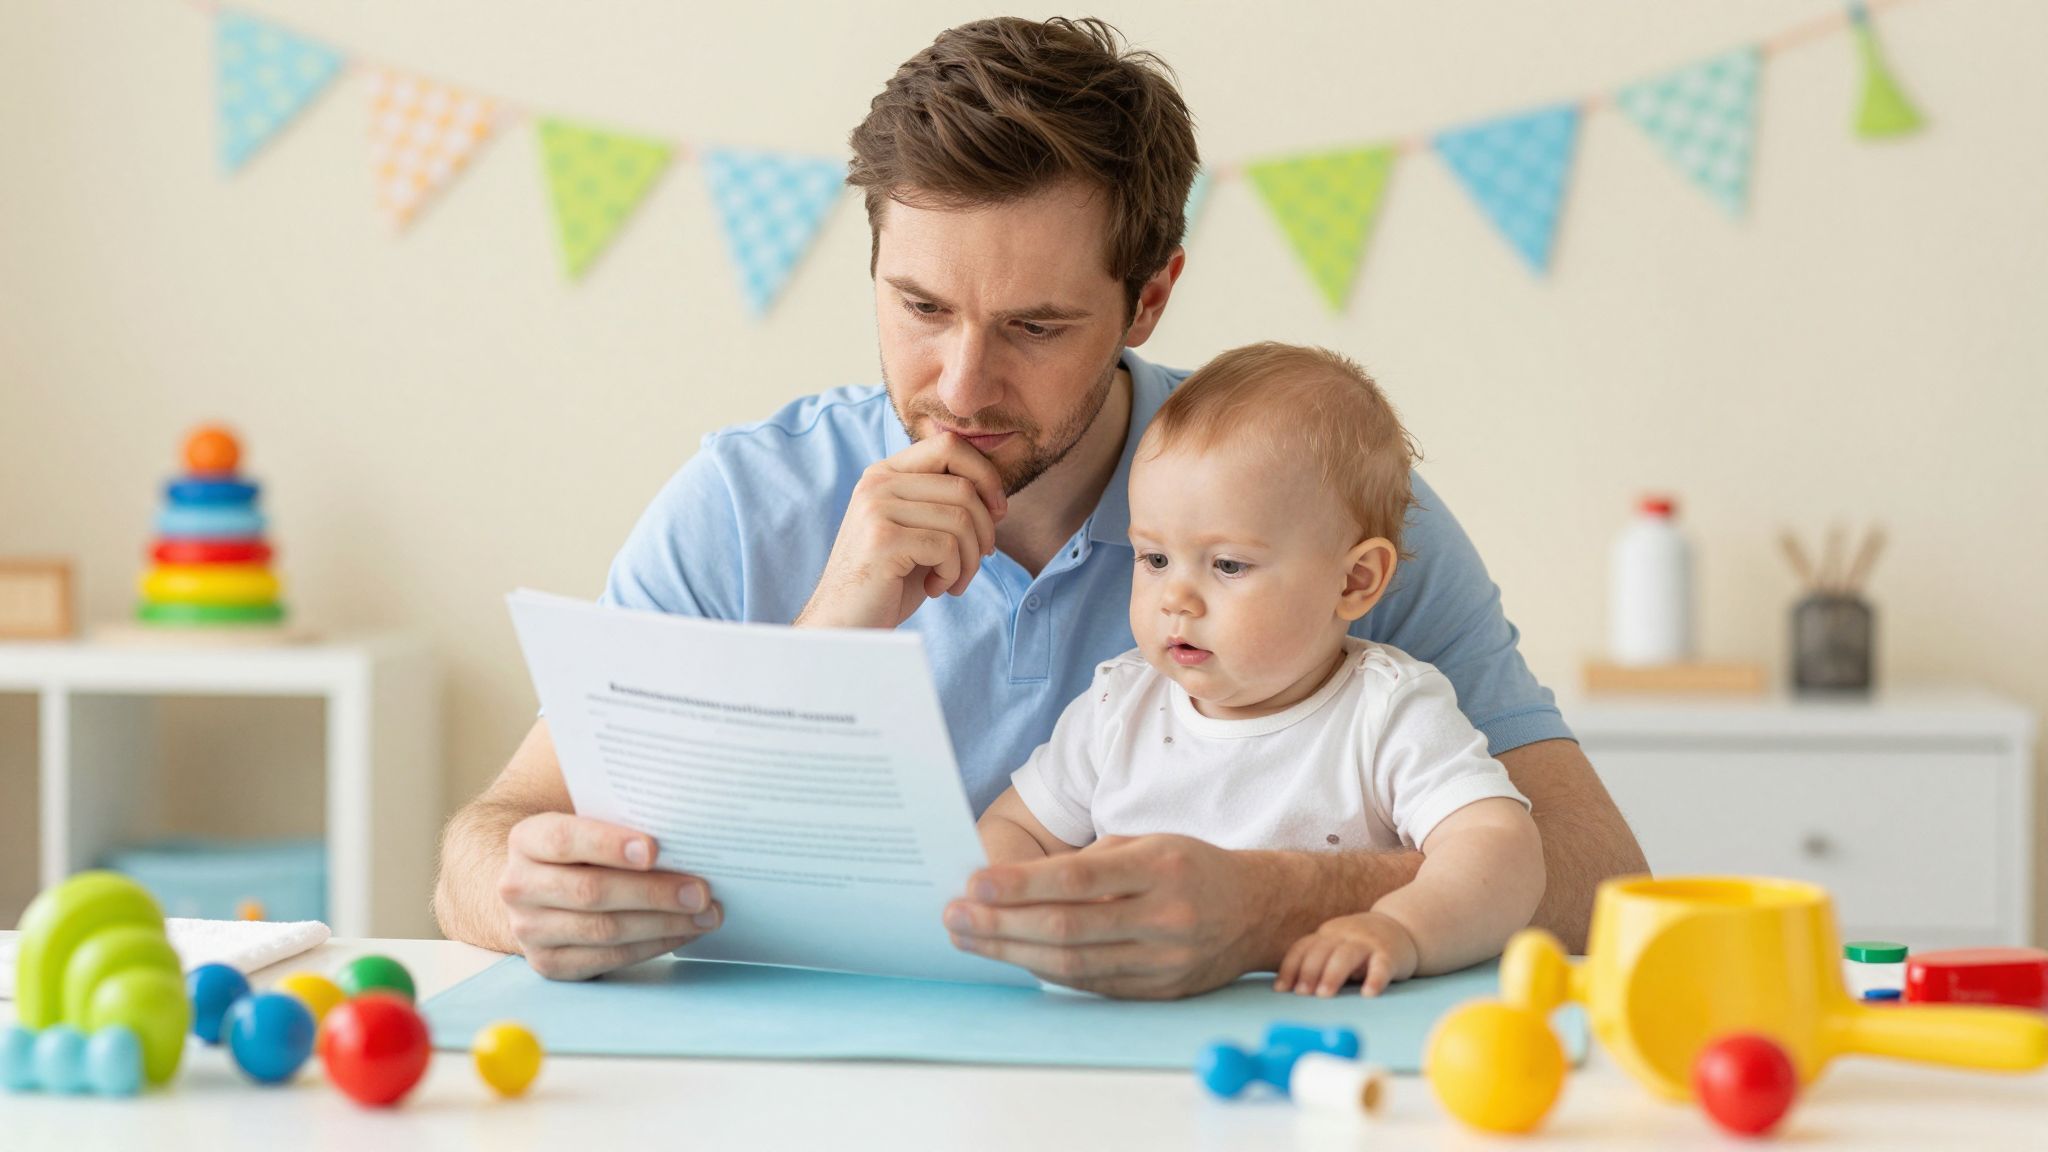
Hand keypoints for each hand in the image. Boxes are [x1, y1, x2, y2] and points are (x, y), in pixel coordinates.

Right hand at [498, 813, 723, 980]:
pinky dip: (653, 946)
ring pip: (604, 930)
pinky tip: (683, 931)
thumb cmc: (578, 850)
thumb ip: (618, 823)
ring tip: (706, 914)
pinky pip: (608, 958)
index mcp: (526, 840)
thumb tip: (683, 831)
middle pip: (591, 891)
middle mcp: (519, 886)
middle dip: (653, 892)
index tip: (655, 849)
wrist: (536, 890)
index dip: (609, 844)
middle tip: (701, 891)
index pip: (565, 840)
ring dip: (663, 923)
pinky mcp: (549, 963)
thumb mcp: (584, 825)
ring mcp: (530, 930)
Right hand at [795, 433, 1006, 629]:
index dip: (985, 476)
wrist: (845, 624)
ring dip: (970, 559)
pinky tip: (936, 588)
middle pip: (963, 486)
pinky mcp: (882, 539)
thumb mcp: (918, 533)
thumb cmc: (888, 582)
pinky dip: (953, 574)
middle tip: (978, 560)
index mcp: (885, 473)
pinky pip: (947, 547)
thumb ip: (945, 505)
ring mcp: (876, 508)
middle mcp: (877, 482)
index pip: (949, 446)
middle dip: (985, 529)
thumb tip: (997, 497)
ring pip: (960, 519)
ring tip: (954, 580)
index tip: (997, 513)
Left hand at [943, 835, 1275, 999]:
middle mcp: (1166, 916)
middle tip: (954, 918)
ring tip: (969, 939)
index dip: (1021, 885)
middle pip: (1068, 928)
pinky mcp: (1160, 991)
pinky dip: (1047, 971)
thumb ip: (1088, 862)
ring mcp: (1165, 960)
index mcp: (1161, 867)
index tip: (974, 884)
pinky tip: (1013, 957)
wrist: (1258, 910)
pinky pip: (1092, 984)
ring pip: (1075, 963)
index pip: (1078, 879)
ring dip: (1013, 953)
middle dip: (1002, 925)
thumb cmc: (1189, 866)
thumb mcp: (1147, 843)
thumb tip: (1012, 883)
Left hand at [1276, 910, 1418, 997]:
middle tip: (1302, 995)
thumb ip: (1319, 961)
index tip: (1281, 990)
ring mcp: (1368, 942)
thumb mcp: (1337, 945)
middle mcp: (1345, 934)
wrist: (1404, 928)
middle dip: (1309, 972)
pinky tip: (1368, 994)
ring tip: (1324, 996)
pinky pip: (1381, 966)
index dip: (1291, 968)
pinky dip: (1374, 979)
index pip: (1303, 947)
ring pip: (1346, 955)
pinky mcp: (1389, 954)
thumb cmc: (1362, 945)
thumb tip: (1292, 991)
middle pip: (1322, 950)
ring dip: (1332, 975)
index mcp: (1328, 934)